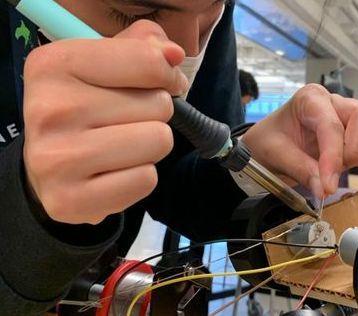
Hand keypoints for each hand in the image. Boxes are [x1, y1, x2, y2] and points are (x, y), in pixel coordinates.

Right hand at [23, 20, 187, 223]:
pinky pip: (146, 180)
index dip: (167, 75)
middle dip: (154, 114)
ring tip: (122, 146)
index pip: (147, 61)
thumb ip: (144, 47)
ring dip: (151, 146)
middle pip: (159, 106)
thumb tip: (174, 55)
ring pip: (157, 142)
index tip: (163, 84)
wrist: (51, 163)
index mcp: (54, 65)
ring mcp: (56, 160)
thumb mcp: (108, 63)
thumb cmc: (88, 106)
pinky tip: (114, 172)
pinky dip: (140, 176)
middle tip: (126, 121)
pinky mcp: (69, 200)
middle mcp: (49, 110)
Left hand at [242, 84, 357, 195]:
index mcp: (310, 98)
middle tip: (333, 171)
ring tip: (336, 167)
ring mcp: (349, 115)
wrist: (266, 145)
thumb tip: (324, 189)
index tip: (327, 185)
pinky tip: (347, 164)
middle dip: (355, 149)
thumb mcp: (274, 154)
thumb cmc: (268, 142)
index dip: (333, 157)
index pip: (331, 125)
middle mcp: (334, 102)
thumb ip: (299, 169)